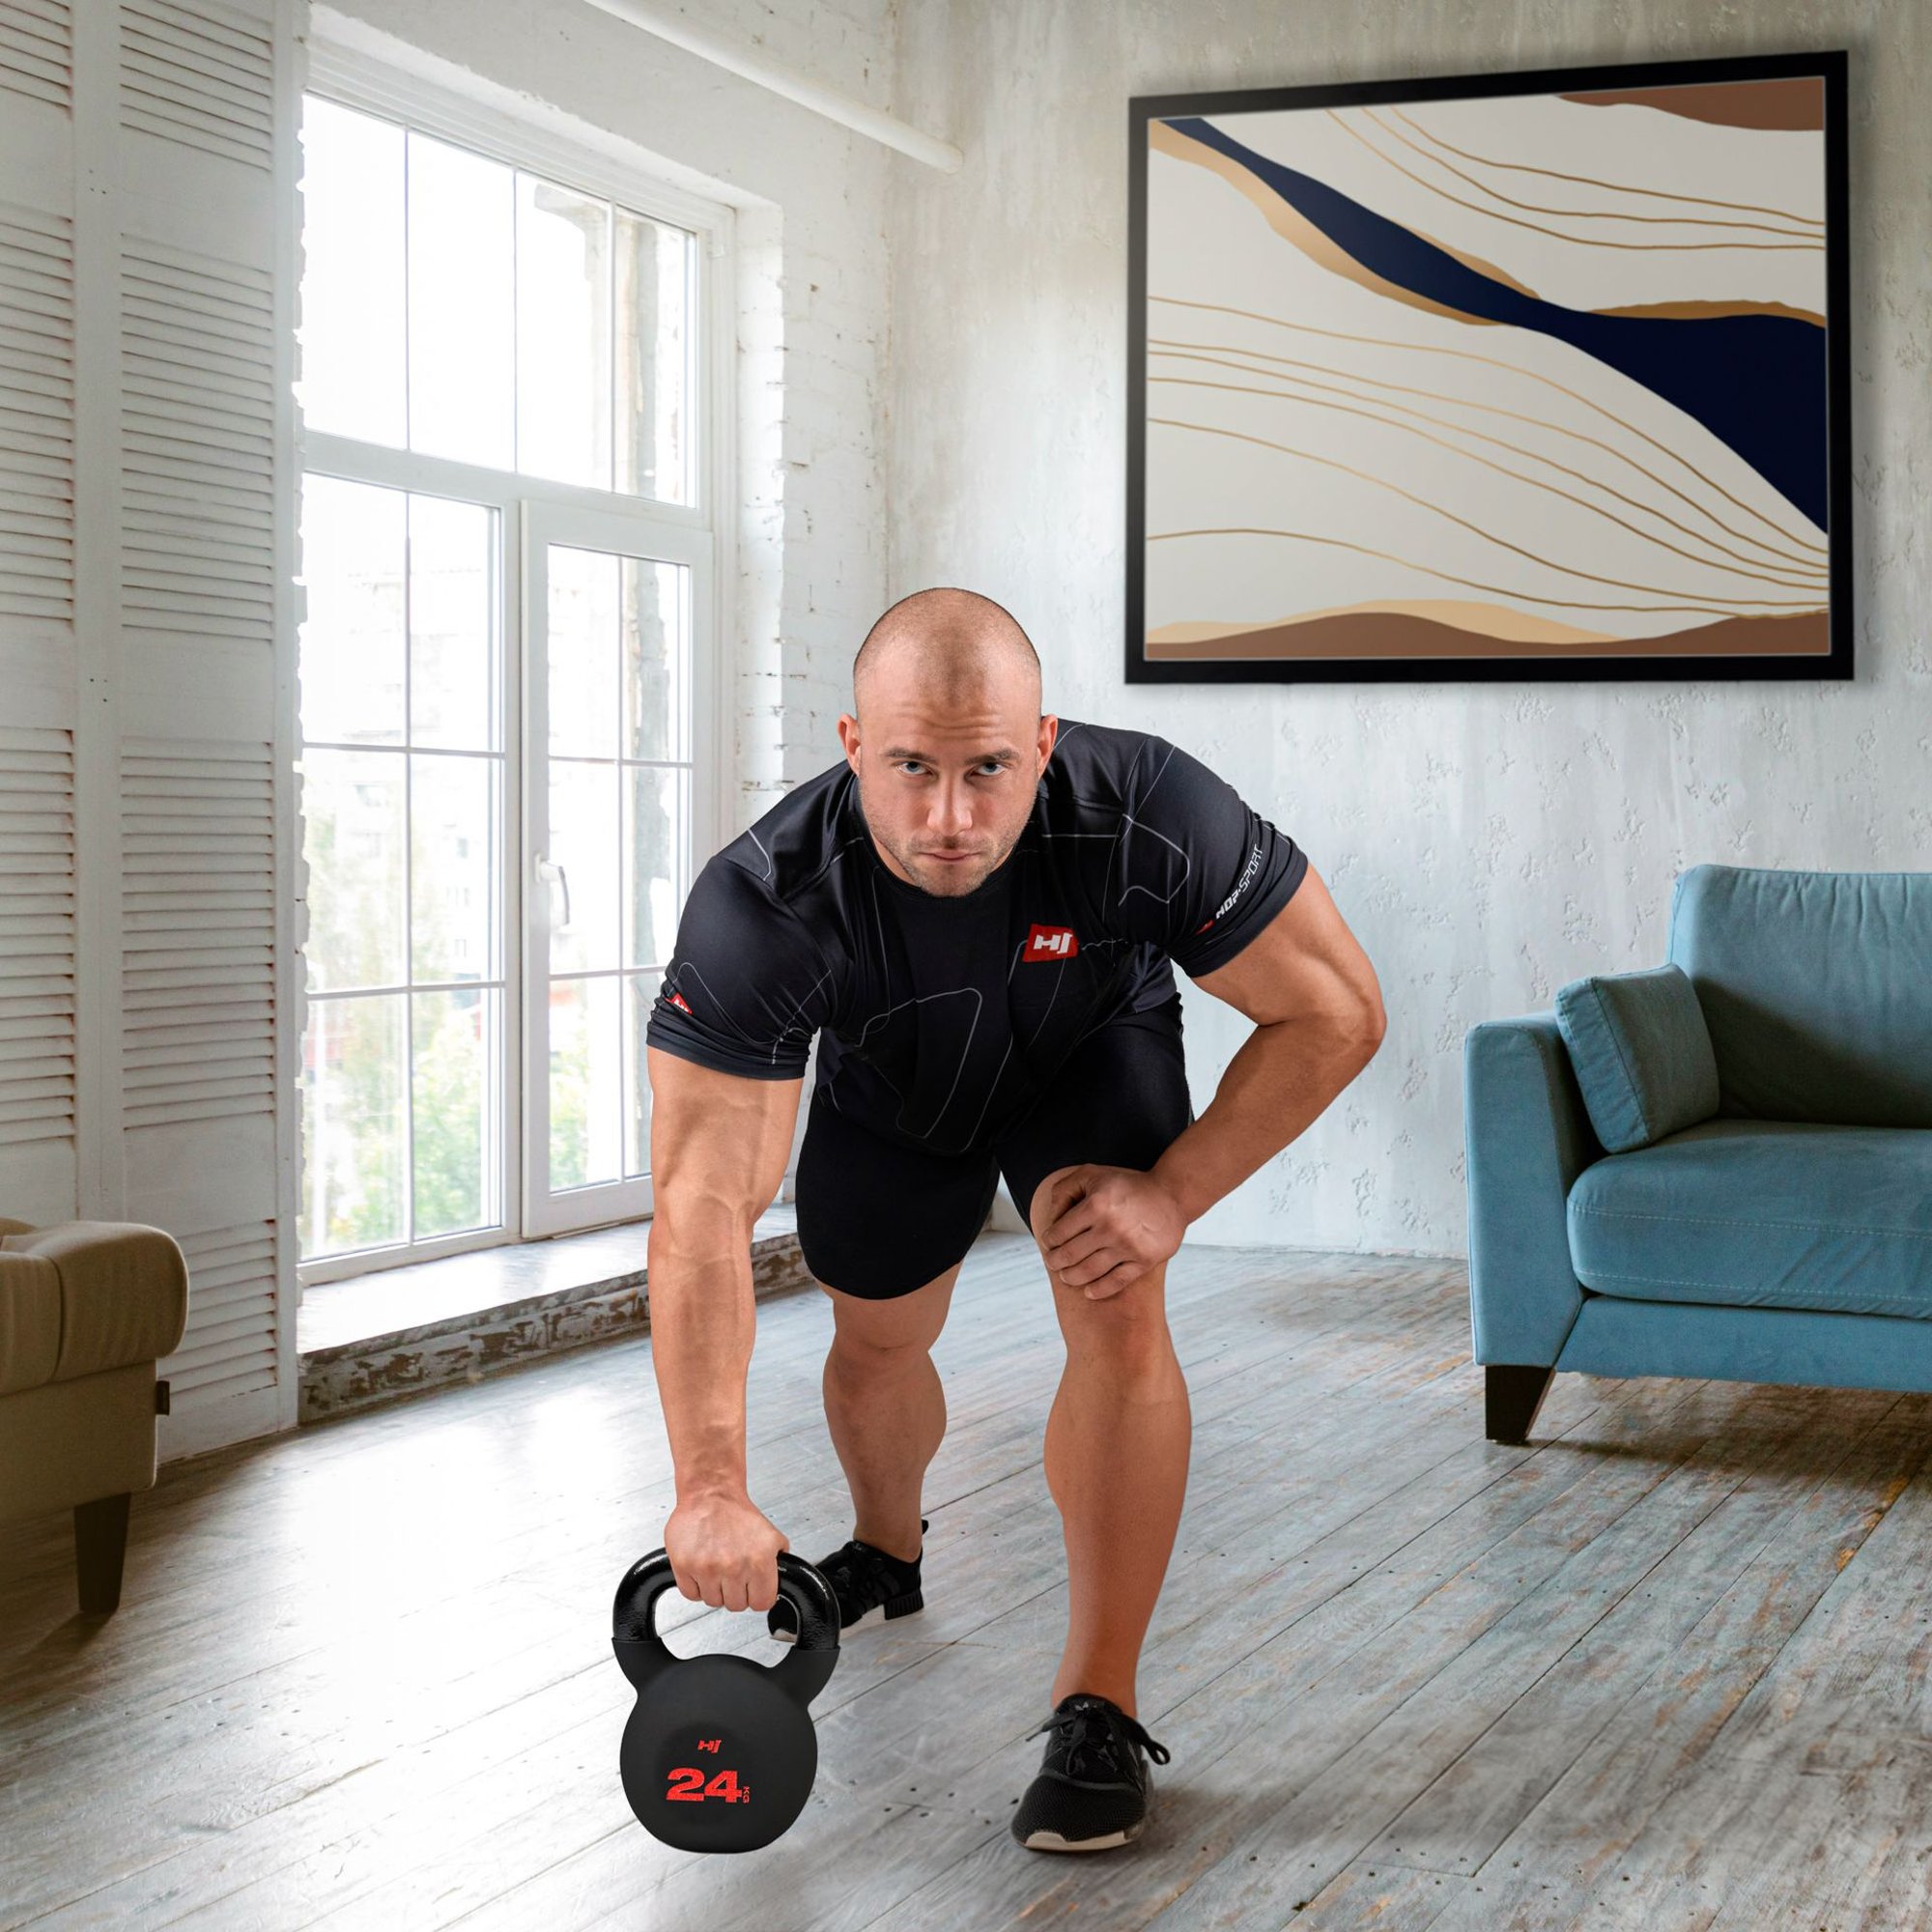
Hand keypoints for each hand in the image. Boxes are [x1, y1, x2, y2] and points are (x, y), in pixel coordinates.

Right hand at [663, 1492, 789, 1612]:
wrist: (710, 1494)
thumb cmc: (737, 1514)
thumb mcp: (771, 1536)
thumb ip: (778, 1564)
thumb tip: (778, 1585)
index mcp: (758, 1562)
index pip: (762, 1603)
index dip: (757, 1596)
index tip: (753, 1589)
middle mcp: (733, 1567)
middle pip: (736, 1605)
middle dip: (735, 1591)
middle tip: (732, 1572)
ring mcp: (707, 1569)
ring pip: (713, 1602)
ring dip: (715, 1588)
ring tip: (717, 1566)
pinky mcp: (685, 1567)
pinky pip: (692, 1594)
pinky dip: (696, 1586)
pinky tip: (702, 1568)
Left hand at [1037, 1164, 1187, 1299]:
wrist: (1172, 1194)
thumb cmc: (1127, 1184)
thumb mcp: (1092, 1173)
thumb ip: (1064, 1189)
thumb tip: (1051, 1219)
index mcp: (1095, 1205)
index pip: (1059, 1233)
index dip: (1048, 1241)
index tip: (1049, 1243)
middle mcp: (1110, 1227)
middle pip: (1069, 1256)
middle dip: (1055, 1262)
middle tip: (1053, 1263)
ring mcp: (1128, 1246)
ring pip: (1088, 1272)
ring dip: (1071, 1277)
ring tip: (1066, 1276)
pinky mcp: (1144, 1261)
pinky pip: (1116, 1282)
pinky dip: (1098, 1290)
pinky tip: (1088, 1292)